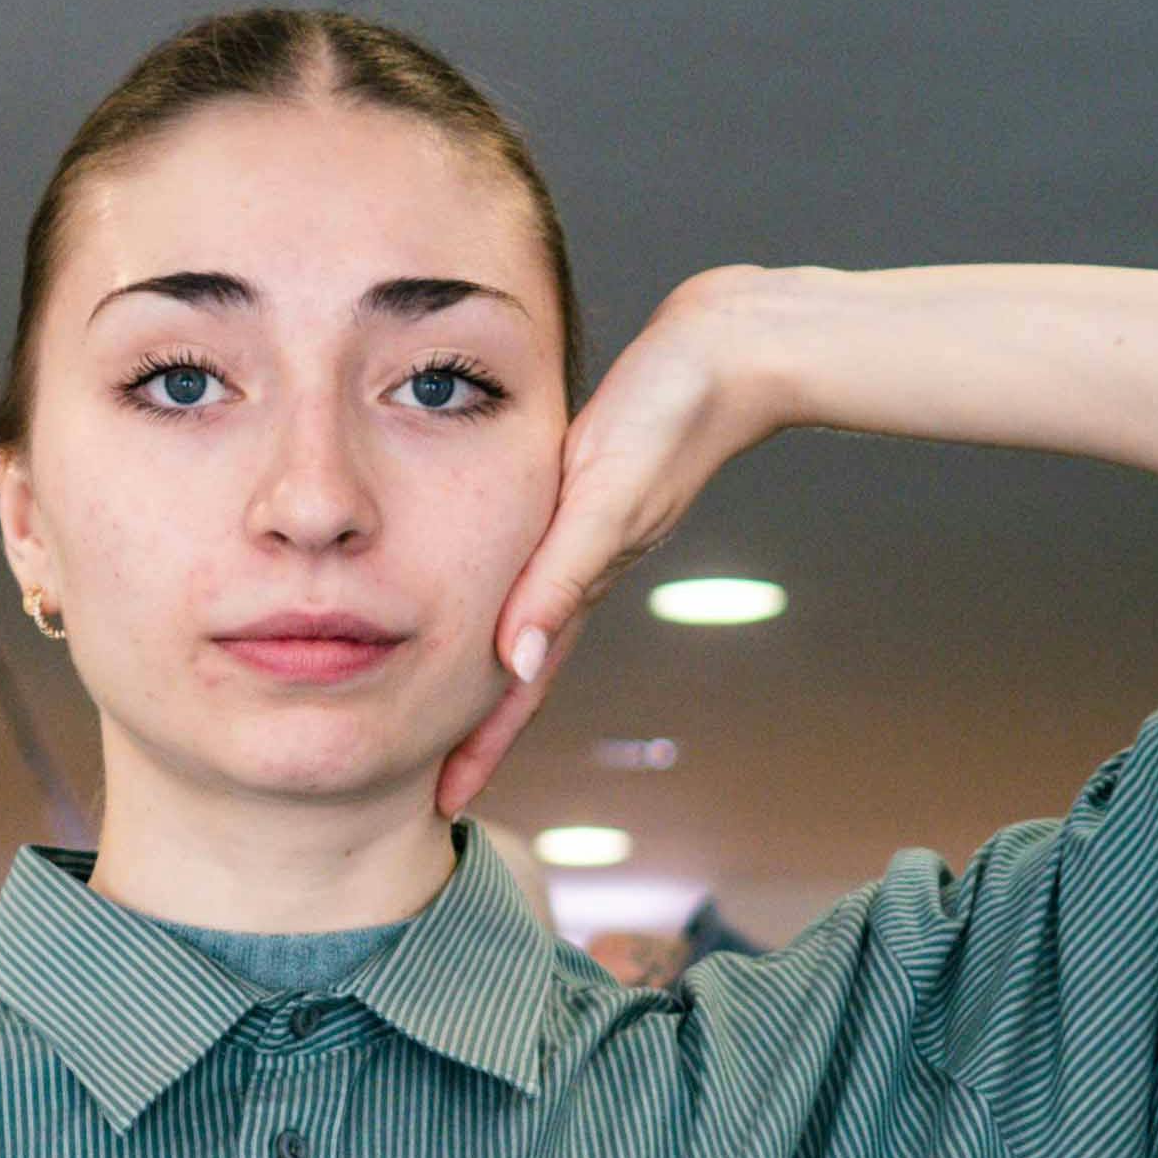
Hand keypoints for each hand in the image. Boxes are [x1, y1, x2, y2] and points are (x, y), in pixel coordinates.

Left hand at [437, 267, 804, 816]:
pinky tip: (498, 616)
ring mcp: (581, 543)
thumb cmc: (666, 418)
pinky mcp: (585, 506)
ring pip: (523, 630)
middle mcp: (575, 571)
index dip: (479, 745)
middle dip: (476, 733)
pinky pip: (537, 579)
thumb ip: (559, 579)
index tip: (444, 803)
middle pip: (515, 674)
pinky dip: (512, 613)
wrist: (725, 355)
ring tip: (445, 719)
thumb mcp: (603, 499)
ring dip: (488, 680)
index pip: (518, 687)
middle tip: (432, 789)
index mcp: (574, 580)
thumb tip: (515, 666)